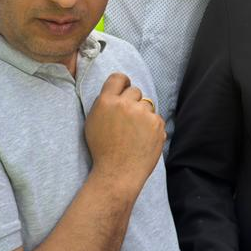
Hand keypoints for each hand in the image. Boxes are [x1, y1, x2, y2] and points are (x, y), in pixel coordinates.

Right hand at [84, 72, 164, 196]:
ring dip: (143, 115)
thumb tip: (116, 92)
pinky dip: (151, 127)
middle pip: (134, 91)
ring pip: (146, 105)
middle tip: (128, 120)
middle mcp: (124, 104)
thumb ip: (104, 104)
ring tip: (134, 134)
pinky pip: (155, 118)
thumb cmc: (103, 150)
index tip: (125, 88)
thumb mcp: (93, 123)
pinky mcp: (156, 123)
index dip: (123, 82)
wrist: (118, 172)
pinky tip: (143, 140)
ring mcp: (142, 113)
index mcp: (106, 102)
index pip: (118, 78)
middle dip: (133, 102)